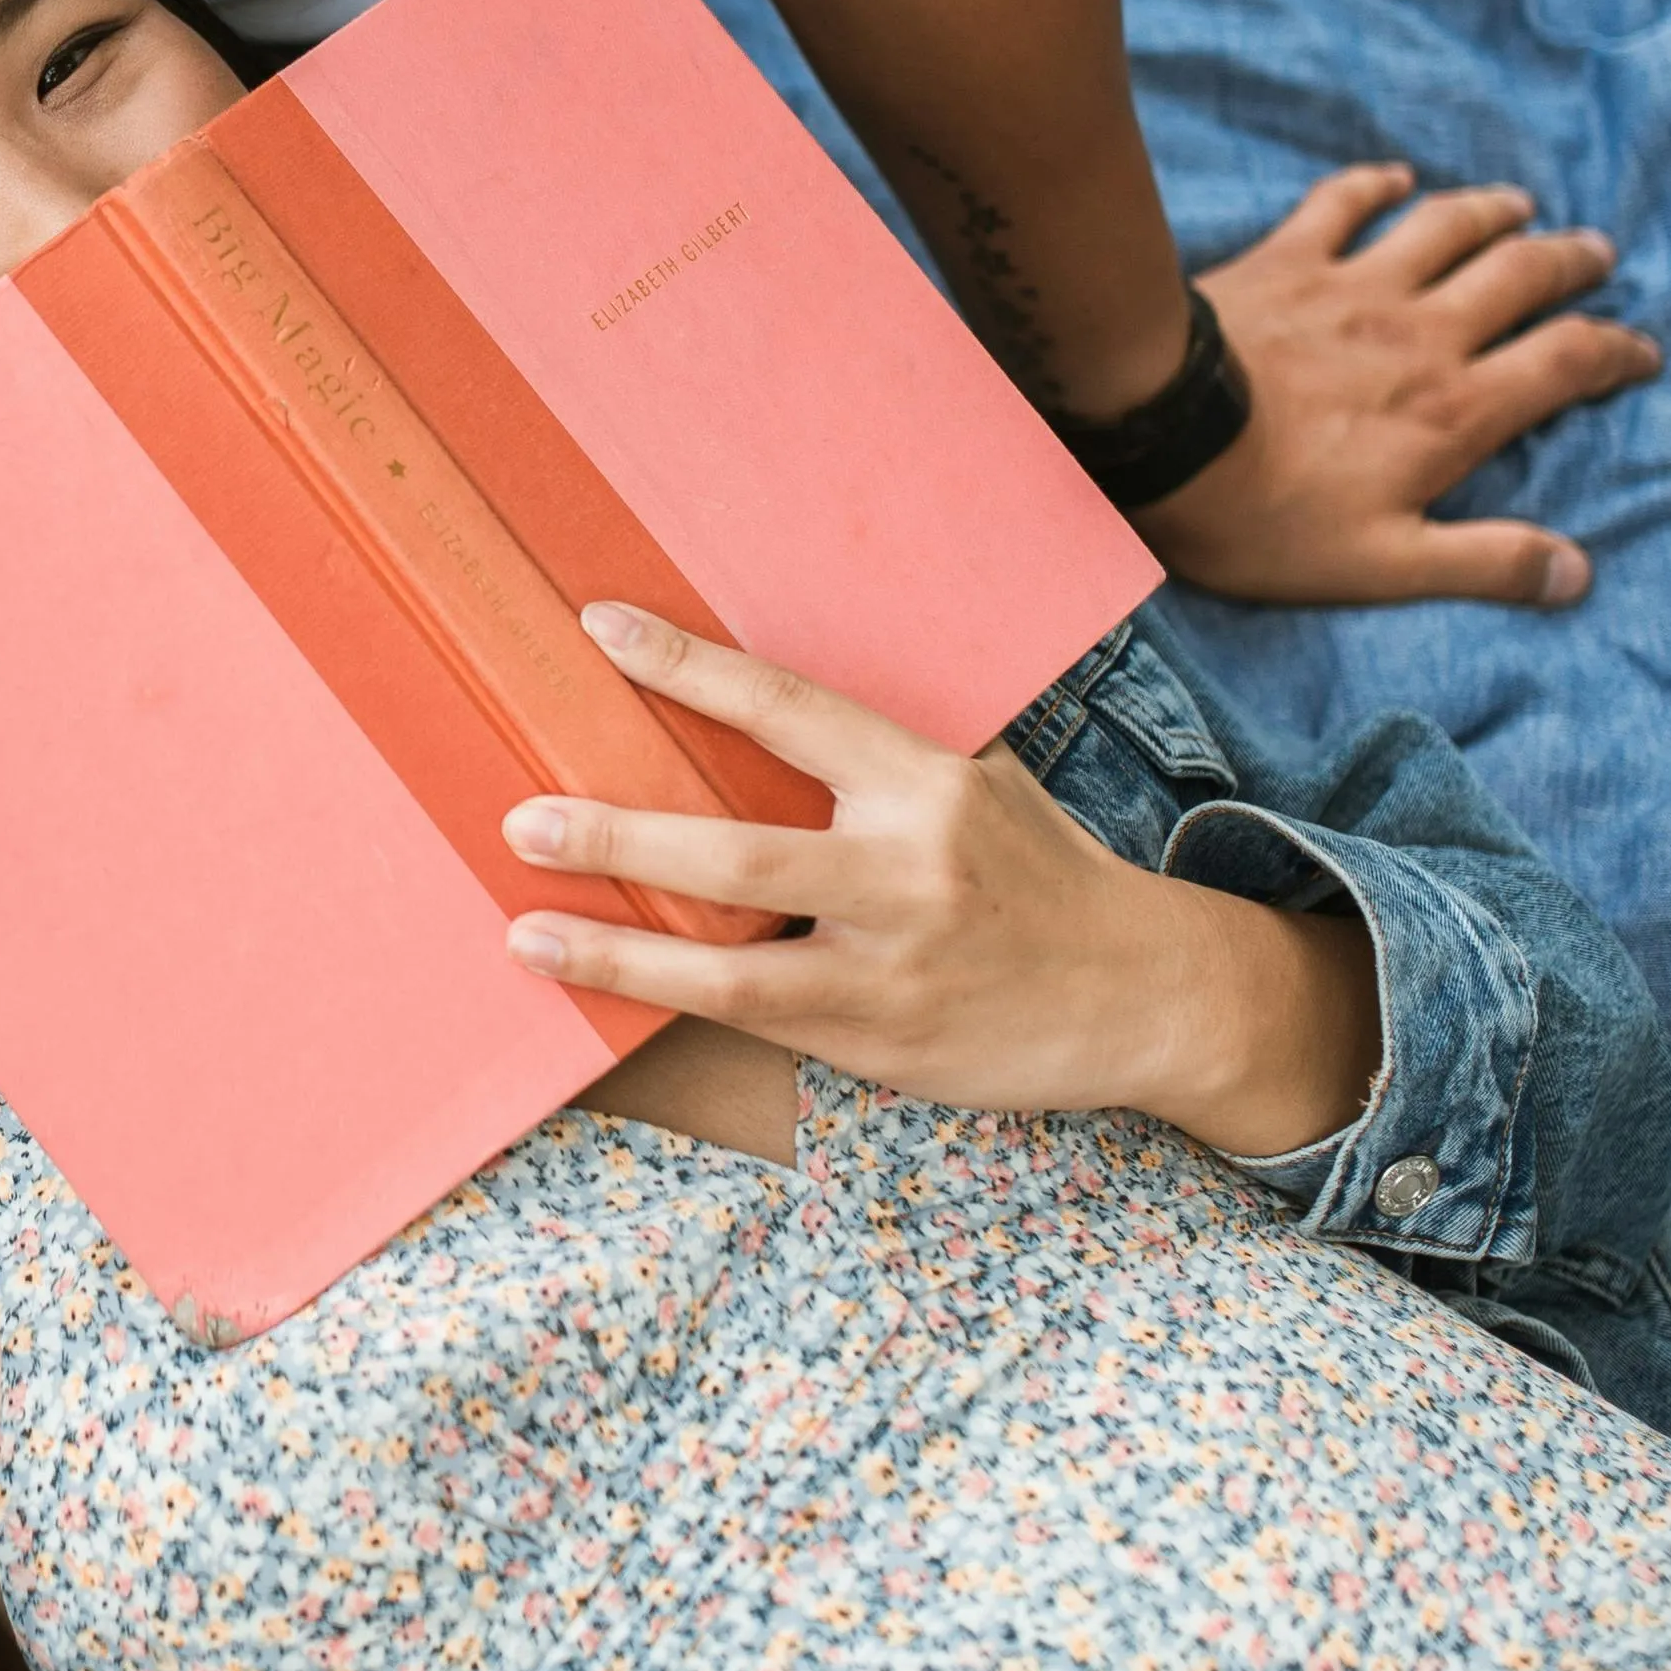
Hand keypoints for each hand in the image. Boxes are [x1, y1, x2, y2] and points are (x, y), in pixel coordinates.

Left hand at [498, 606, 1375, 1156]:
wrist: (1144, 992)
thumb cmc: (1036, 873)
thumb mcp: (977, 788)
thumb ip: (874, 764)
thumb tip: (742, 711)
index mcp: (928, 783)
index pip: (791, 709)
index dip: (690, 668)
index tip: (601, 628)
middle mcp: (913, 872)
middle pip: (740, 855)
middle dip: (621, 839)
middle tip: (526, 823)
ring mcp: (897, 968)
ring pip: (735, 967)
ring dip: (620, 951)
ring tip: (529, 932)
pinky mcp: (886, 1043)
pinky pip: (759, 1019)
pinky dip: (673, 1002)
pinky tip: (605, 987)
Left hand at [1143, 167, 1657, 611]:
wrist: (1156, 430)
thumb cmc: (1263, 514)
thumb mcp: (1384, 566)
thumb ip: (1486, 563)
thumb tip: (1576, 571)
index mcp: (1456, 409)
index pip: (1565, 365)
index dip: (1615, 354)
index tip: (1642, 352)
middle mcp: (1423, 332)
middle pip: (1521, 276)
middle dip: (1570, 263)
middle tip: (1598, 253)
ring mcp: (1354, 285)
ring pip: (1446, 228)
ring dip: (1492, 211)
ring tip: (1522, 205)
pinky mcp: (1287, 259)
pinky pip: (1343, 203)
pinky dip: (1375, 184)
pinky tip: (1393, 177)